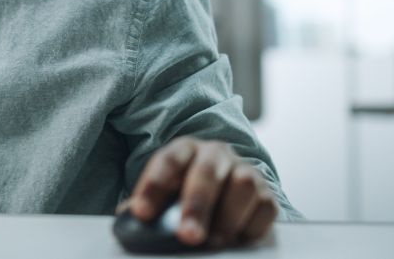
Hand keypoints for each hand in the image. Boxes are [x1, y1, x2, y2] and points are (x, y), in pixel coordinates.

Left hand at [123, 137, 277, 247]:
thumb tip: (127, 224)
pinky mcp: (266, 194)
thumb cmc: (181, 198)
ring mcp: (244, 171)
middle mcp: (215, 155)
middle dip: (197, 205)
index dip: (154, 186)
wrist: (220, 195)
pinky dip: (251, 226)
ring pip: (243, 184)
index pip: (168, 161)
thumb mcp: (161, 198)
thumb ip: (146, 209)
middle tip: (188, 236)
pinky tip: (236, 239)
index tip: (142, 213)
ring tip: (213, 243)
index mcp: (184, 151)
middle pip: (207, 172)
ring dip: (227, 218)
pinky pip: (265, 207)